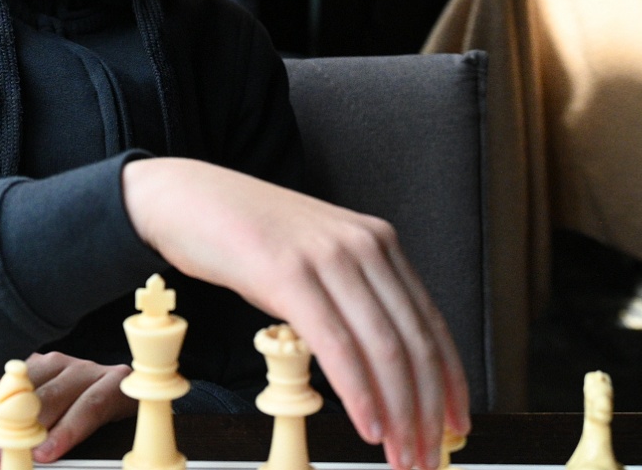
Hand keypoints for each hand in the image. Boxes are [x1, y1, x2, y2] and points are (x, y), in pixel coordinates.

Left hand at [0, 352, 133, 469]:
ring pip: (42, 402)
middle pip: (2, 399)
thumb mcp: (33, 414)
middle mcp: (48, 365)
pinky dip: (66, 432)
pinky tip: (47, 453)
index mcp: (21, 370)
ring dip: (15, 437)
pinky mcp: (112, 383)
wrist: (135, 388)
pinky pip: (87, 408)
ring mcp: (81, 372)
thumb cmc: (76, 407)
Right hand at [121, 158, 470, 469]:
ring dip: (399, 413)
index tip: (454, 426)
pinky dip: (359, 393)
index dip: (449, 382)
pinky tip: (367, 425)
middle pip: (414, 342)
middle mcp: (363, 245)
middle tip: (426, 457)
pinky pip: (336, 344)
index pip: (430, 323)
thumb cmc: (246, 235)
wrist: (187, 197)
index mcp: (377, 242)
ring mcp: (327, 256)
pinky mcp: (288, 272)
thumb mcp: (315, 260)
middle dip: (428, 410)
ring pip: (383, 348)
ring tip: (400, 453)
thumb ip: (350, 298)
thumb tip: (381, 367)